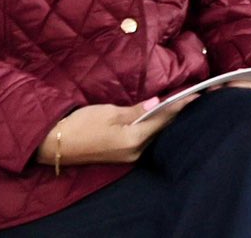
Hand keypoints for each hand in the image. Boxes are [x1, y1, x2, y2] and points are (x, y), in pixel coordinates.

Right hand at [35, 99, 183, 167]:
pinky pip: (144, 139)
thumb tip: (157, 103)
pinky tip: (159, 118)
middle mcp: (134, 152)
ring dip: (165, 121)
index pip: (163, 120)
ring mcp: (128, 157)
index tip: (196, 95)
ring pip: (154, 135)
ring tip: (180, 105)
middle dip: (175, 114)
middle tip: (193, 97)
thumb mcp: (109, 113)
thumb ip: (136, 110)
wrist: (54, 143)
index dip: (179, 106)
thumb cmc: (80, 124)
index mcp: (132, 140)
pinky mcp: (122, 156)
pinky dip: (153, 128)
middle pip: (161, 130)